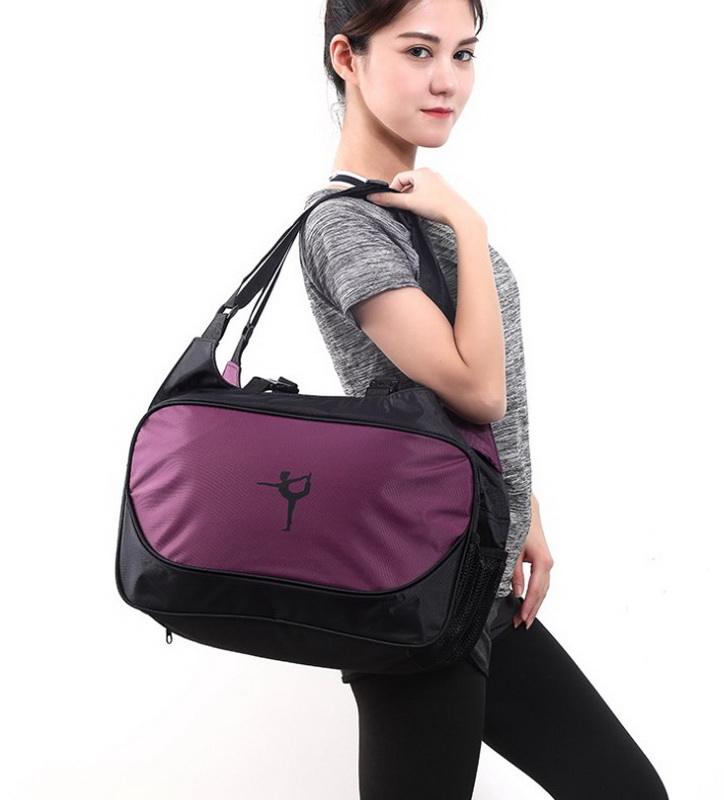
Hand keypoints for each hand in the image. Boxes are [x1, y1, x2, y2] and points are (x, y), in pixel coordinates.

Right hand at [366, 167, 479, 227]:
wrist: (460, 215)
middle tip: (406, 208)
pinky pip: (428, 192)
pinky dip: (424, 200)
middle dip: (404, 195)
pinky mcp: (445, 190)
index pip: (399, 178)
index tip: (394, 203)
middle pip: (409, 183)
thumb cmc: (436, 206)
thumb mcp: (409, 203)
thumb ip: (390, 200)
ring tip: (418, 210)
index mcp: (421, 172)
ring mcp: (439, 181)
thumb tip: (372, 197)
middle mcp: (431, 173)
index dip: (393, 191)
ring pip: (419, 188)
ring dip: (414, 198)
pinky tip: (428, 210)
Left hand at [512, 498, 553, 628]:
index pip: (536, 591)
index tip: (522, 620)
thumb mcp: (512, 550)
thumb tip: (515, 593)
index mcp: (542, 562)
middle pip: (542, 594)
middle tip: (522, 625)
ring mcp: (547, 562)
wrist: (527, 508)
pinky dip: (535, 593)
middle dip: (532, 610)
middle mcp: (548, 564)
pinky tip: (528, 601)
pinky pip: (541, 582)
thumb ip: (514, 573)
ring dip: (534, 603)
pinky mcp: (543, 560)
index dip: (528, 608)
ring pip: (543, 589)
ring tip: (524, 617)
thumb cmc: (520, 525)